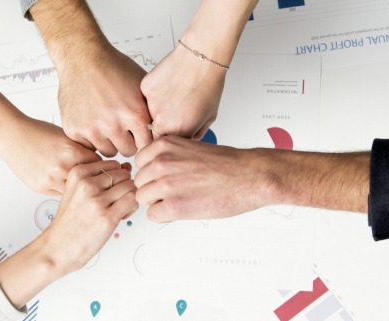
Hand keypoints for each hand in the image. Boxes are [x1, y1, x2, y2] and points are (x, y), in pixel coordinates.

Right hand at [0, 118, 101, 194]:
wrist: (13, 135)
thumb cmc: (38, 132)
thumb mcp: (67, 136)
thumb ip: (83, 150)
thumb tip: (100, 163)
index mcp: (72, 151)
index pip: (100, 165)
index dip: (102, 167)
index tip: (104, 168)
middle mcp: (62, 167)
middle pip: (89, 180)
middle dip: (93, 180)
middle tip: (94, 178)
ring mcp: (51, 180)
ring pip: (75, 191)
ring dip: (78, 187)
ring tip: (78, 181)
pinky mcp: (41, 188)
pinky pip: (61, 193)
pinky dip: (63, 188)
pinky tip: (61, 181)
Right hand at [29, 0, 152, 156]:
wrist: (82, 57)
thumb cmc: (112, 67)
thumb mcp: (142, 86)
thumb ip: (152, 111)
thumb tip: (164, 128)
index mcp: (135, 115)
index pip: (147, 145)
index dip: (143, 137)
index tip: (139, 132)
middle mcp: (114, 125)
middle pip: (128, 151)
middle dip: (127, 141)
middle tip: (122, 126)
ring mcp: (92, 129)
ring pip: (108, 151)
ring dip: (109, 141)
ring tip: (107, 122)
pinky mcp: (74, 130)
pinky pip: (88, 146)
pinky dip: (91, 137)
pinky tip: (92, 120)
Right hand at [40, 160, 138, 270]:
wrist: (59, 247)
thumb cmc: (70, 221)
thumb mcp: (77, 191)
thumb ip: (101, 177)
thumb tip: (127, 167)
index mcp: (78, 173)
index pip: (113, 164)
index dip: (117, 177)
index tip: (110, 190)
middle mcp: (86, 184)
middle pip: (123, 175)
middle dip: (125, 187)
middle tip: (117, 202)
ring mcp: (97, 200)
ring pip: (130, 187)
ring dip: (130, 198)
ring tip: (119, 209)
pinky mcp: (107, 217)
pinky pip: (133, 201)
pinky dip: (132, 207)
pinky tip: (121, 215)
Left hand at [134, 136, 272, 221]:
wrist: (249, 176)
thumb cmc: (227, 164)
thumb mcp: (190, 147)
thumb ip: (168, 156)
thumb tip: (153, 170)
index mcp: (164, 146)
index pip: (139, 163)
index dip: (152, 173)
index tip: (164, 178)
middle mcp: (161, 163)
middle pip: (139, 182)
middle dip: (153, 189)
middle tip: (175, 192)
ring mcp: (165, 185)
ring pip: (143, 199)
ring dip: (158, 202)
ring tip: (180, 200)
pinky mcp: (174, 206)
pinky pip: (153, 215)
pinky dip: (165, 216)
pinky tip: (182, 210)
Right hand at [140, 0, 257, 139]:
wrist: (201, 58)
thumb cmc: (209, 84)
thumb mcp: (209, 117)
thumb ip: (195, 134)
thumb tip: (187, 140)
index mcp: (178, 132)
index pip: (166, 145)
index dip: (172, 138)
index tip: (176, 130)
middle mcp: (161, 122)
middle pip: (155, 132)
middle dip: (163, 125)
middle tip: (175, 110)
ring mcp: (150, 105)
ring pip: (148, 114)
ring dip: (158, 109)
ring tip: (174, 95)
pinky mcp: (145, 89)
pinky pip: (146, 98)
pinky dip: (155, 94)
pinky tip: (168, 85)